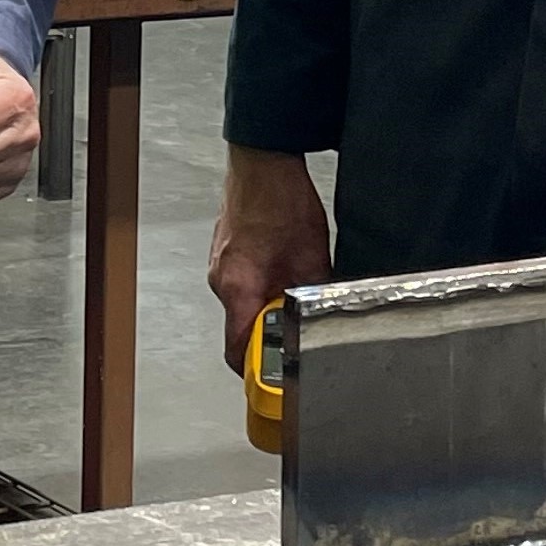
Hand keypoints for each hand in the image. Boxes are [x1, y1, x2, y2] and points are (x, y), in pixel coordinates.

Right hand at [208, 145, 332, 373]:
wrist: (261, 160)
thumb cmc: (281, 201)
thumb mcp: (312, 256)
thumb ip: (314, 296)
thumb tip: (326, 320)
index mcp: (238, 288)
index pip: (238, 352)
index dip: (259, 374)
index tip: (280, 384)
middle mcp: (221, 281)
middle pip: (240, 331)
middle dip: (269, 338)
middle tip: (298, 333)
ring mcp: (219, 266)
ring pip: (241, 307)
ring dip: (266, 309)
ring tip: (295, 292)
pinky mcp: (225, 253)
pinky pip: (240, 285)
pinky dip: (260, 288)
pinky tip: (283, 269)